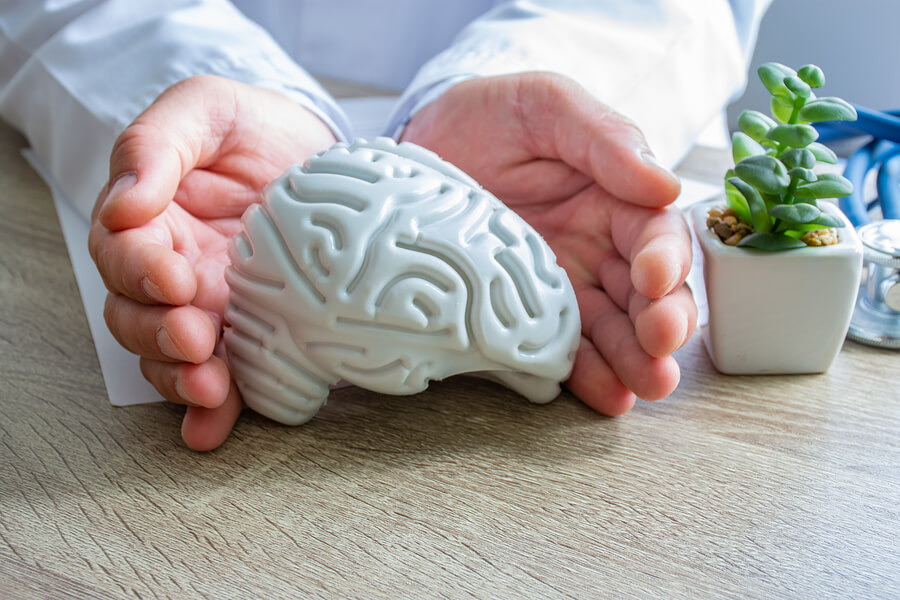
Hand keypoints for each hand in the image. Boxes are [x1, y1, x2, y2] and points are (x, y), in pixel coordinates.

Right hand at [88, 75, 336, 449]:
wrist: (319, 155)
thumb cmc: (255, 128)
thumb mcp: (205, 109)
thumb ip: (156, 145)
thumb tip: (125, 203)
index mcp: (152, 219)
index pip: (123, 253)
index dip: (139, 271)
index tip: (173, 277)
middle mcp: (174, 270)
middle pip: (136, 316)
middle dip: (160, 334)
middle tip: (195, 335)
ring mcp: (211, 306)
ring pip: (171, 355)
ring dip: (182, 377)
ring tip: (211, 386)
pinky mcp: (250, 332)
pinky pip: (225, 376)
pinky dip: (214, 411)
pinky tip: (214, 427)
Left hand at [401, 73, 696, 415]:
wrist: (419, 145)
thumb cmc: (489, 117)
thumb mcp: (547, 105)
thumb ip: (605, 137)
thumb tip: (663, 185)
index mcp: (615, 198)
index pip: (657, 234)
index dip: (665, 258)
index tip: (653, 277)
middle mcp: (597, 248)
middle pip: (647, 294)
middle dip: (662, 322)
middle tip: (660, 344)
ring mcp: (561, 286)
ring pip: (613, 330)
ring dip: (634, 360)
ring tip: (644, 384)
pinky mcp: (523, 314)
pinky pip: (559, 349)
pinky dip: (584, 375)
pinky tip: (603, 394)